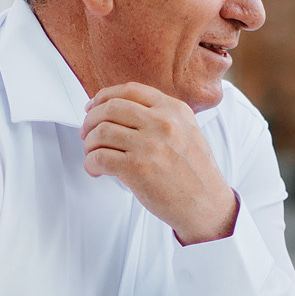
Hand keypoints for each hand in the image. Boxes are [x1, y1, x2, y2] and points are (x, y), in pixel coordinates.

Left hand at [82, 83, 239, 243]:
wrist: (207, 205)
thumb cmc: (195, 173)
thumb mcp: (187, 131)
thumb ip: (161, 117)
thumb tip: (120, 111)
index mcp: (174, 110)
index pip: (130, 90)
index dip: (105, 96)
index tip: (94, 106)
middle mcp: (162, 123)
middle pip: (111, 108)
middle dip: (91, 120)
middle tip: (87, 133)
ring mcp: (149, 145)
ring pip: (101, 131)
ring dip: (89, 144)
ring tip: (92, 154)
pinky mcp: (138, 169)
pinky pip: (100, 157)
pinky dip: (91, 163)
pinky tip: (95, 170)